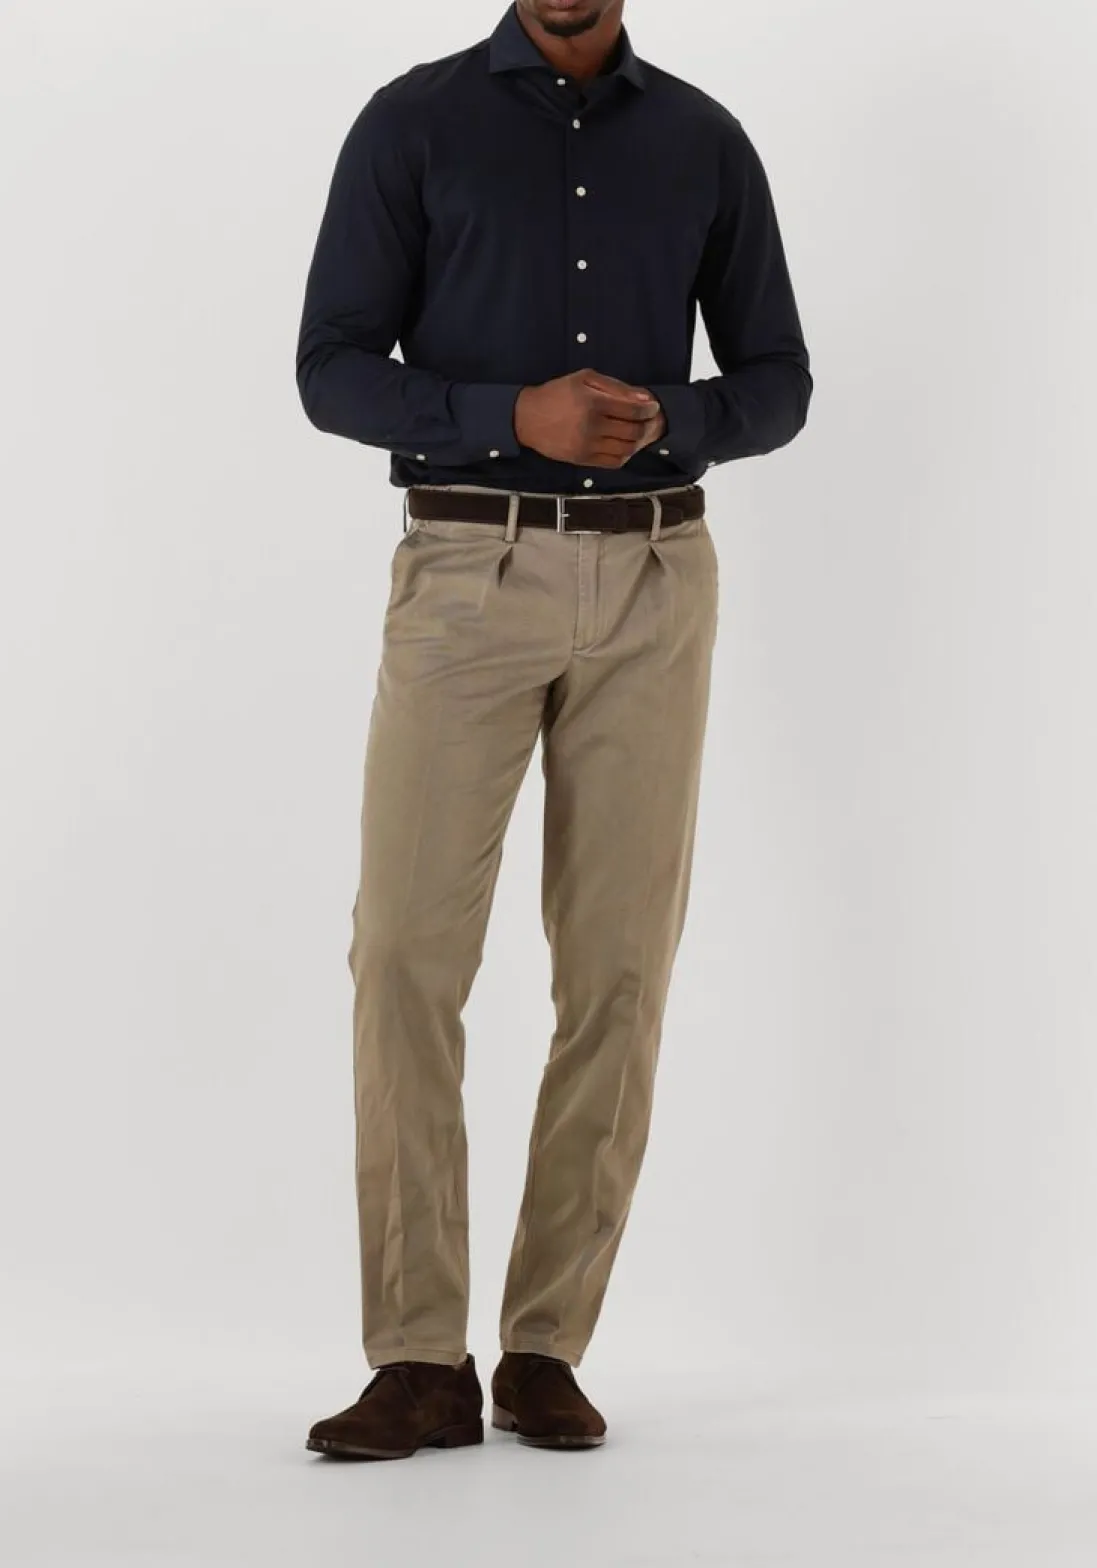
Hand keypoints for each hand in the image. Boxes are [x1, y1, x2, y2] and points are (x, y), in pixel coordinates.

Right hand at [515, 370, 665, 468]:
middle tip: (651, 421)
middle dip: (649, 426)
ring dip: (640, 442)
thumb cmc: (557, 394)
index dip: (649, 409)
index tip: (653, 407)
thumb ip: (616, 387)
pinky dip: (626, 455)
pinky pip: (614, 462)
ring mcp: (588, 446)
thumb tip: (644, 397)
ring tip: (640, 433)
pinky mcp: (583, 460)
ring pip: (627, 449)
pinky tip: (625, 445)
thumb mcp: (585, 378)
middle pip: (634, 431)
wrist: (527, 418)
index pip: (634, 410)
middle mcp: (592, 426)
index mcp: (593, 402)